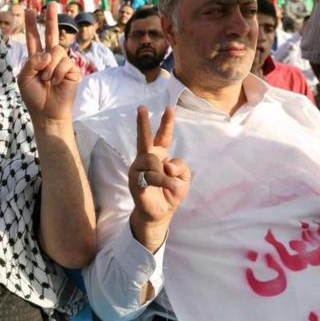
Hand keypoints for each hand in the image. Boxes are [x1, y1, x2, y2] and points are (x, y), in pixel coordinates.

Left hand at [17, 2, 79, 121]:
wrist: (47, 113)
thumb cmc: (33, 97)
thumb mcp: (24, 78)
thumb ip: (32, 62)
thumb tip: (48, 53)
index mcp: (36, 59)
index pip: (34, 38)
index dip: (32, 25)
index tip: (30, 10)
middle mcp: (50, 58)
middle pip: (51, 34)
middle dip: (51, 18)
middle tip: (52, 3)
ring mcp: (62, 63)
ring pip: (56, 50)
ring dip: (48, 68)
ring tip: (47, 80)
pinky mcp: (72, 69)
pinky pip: (64, 62)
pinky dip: (57, 73)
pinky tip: (56, 83)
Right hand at [128, 106, 190, 251]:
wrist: (160, 213)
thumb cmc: (170, 193)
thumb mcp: (184, 178)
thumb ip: (180, 166)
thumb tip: (166, 164)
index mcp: (159, 155)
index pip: (162, 136)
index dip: (166, 123)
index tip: (169, 108)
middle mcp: (146, 158)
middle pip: (144, 138)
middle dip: (142, 122)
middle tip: (141, 107)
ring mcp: (138, 169)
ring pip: (153, 161)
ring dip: (166, 174)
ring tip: (170, 185)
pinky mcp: (135, 181)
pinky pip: (152, 176)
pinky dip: (163, 182)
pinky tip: (167, 187)